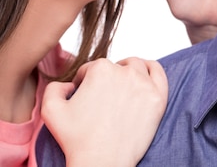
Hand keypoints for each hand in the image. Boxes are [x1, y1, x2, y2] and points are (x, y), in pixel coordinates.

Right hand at [41, 58, 167, 166]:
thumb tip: (69, 84)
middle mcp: (124, 72)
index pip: (92, 69)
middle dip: (108, 77)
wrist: (102, 161)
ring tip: (124, 85)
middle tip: (105, 95)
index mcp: (100, 69)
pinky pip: (159, 74)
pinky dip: (152, 71)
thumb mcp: (50, 109)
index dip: (85, 82)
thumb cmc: (78, 139)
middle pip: (116, 66)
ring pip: (138, 66)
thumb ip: (54, 87)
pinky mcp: (158, 97)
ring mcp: (144, 84)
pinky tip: (145, 79)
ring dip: (129, 71)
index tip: (86, 95)